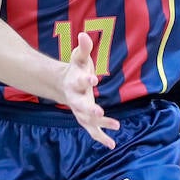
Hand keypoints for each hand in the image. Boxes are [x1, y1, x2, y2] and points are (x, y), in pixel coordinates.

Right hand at [61, 30, 120, 148]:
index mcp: (74, 83)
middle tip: (99, 112)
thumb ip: (83, 48)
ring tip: (116, 126)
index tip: (94, 79)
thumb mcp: (79, 58)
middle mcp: (75, 99)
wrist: (63, 85)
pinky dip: (101, 137)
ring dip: (100, 124)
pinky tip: (112, 145)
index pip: (80, 81)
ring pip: (87, 120)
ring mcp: (79, 110)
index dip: (86, 80)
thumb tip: (84, 34)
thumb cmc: (75, 70)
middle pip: (80, 105)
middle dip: (89, 109)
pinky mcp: (85, 118)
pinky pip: (92, 130)